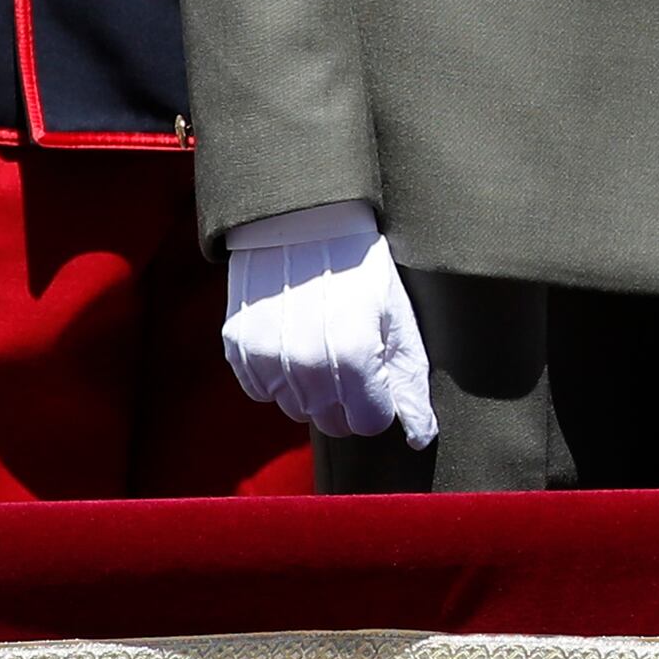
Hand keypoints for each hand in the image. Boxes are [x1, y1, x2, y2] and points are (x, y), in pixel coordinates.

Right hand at [219, 201, 434, 446]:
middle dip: (348, 400)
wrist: (304, 221)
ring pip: (295, 409)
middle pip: (331, 422)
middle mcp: (306, 364)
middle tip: (354, 357)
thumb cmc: (363, 268)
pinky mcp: (238, 348)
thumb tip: (420, 437)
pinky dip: (278, 375)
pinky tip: (292, 338)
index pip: (369, 423)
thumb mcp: (398, 317)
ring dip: (313, 389)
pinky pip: (261, 390)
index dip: (379, 402)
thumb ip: (409, 382)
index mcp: (356, 355)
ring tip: (323, 341)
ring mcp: (267, 357)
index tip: (379, 374)